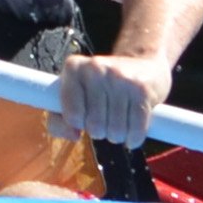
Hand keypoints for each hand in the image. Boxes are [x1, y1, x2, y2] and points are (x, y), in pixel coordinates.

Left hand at [54, 51, 172, 147]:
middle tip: (105, 120)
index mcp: (73, 68)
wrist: (143, 65)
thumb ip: (59, 121)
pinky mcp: (142, 89)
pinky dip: (134, 138)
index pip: (72, 115)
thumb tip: (74, 135)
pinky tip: (132, 133)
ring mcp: (120, 78)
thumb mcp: (74, 95)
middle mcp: (95, 68)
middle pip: (94, 125)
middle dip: (100, 132)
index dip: (79, 124)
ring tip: (119, 123)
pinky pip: (136, 129)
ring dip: (118, 136)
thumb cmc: (101, 87)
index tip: (85, 117)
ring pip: (116, 130)